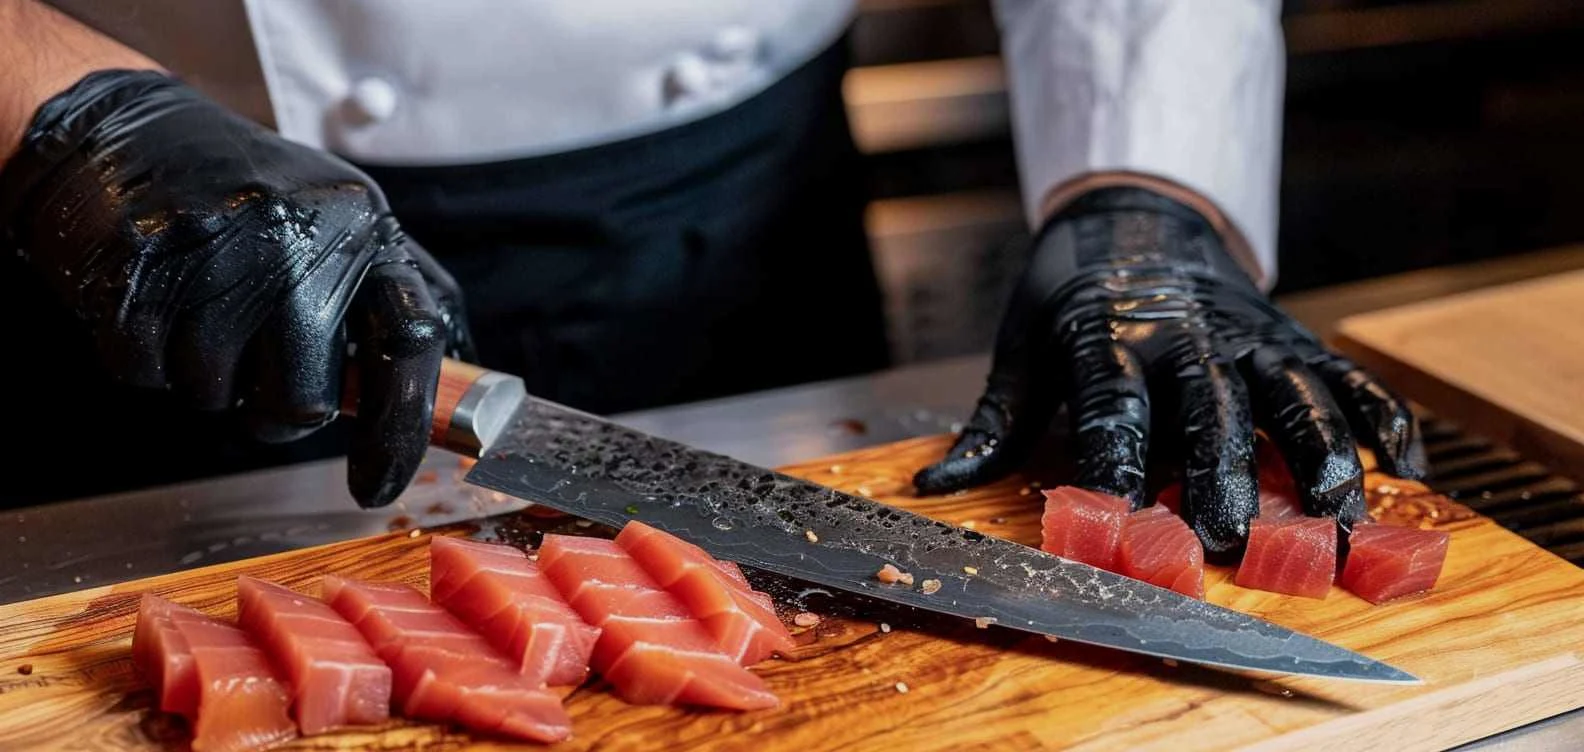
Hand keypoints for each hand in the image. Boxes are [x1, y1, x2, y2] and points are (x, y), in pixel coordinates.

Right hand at [0, 70, 473, 506]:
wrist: (125, 132)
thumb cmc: (251, 197)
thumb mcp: (345, 221)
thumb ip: (402, 297)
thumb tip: (468, 387)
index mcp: (363, 227)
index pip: (412, 340)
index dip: (403, 428)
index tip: (378, 485)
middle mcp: (299, 234)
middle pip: (307, 400)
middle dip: (277, 412)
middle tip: (258, 369)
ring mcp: (217, 247)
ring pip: (218, 396)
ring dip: (207, 381)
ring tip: (200, 312)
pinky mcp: (139, 263)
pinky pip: (146, 375)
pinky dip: (146, 362)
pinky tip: (154, 305)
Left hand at [913, 187, 1425, 552]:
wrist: (1137, 212)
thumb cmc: (1070, 291)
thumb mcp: (1022, 345)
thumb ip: (995, 421)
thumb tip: (937, 487)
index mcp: (1108, 339)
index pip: (1111, 408)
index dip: (1113, 467)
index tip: (1117, 526)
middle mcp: (1185, 338)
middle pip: (1208, 409)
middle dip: (1223, 472)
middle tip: (1234, 537)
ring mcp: (1247, 336)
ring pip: (1291, 393)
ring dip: (1317, 453)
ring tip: (1336, 513)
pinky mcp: (1292, 337)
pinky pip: (1345, 375)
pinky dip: (1381, 416)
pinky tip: (1405, 465)